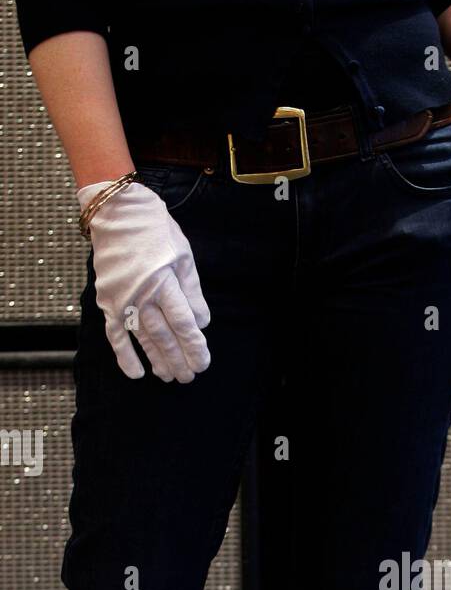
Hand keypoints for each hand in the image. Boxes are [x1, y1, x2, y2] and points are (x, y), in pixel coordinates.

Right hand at [77, 180, 210, 382]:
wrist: (116, 212)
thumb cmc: (155, 230)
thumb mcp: (183, 256)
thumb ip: (192, 291)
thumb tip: (201, 323)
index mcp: (164, 282)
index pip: (183, 323)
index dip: (193, 346)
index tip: (202, 363)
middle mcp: (142, 294)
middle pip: (164, 336)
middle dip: (178, 359)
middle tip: (189, 376)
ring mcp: (122, 300)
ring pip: (143, 339)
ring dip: (158, 361)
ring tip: (169, 377)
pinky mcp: (108, 301)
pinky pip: (115, 334)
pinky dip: (125, 355)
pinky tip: (136, 373)